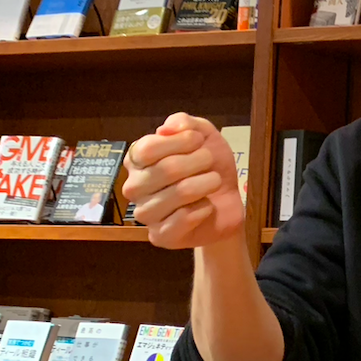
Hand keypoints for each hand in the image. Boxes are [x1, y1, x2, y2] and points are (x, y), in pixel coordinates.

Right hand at [122, 113, 243, 248]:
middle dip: (199, 161)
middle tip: (210, 162)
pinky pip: (183, 219)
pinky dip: (204, 208)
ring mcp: (145, 214)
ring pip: (179, 193)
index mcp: (137, 161)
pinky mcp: (160, 236)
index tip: (198, 140)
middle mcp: (134, 187)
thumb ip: (185, 123)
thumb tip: (167, 128)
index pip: (147, 148)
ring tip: (213, 182)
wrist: (226, 203)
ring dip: (206, 184)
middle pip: (166, 169)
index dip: (179, 141)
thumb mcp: (204, 136)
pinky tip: (206, 206)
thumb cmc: (208, 168)